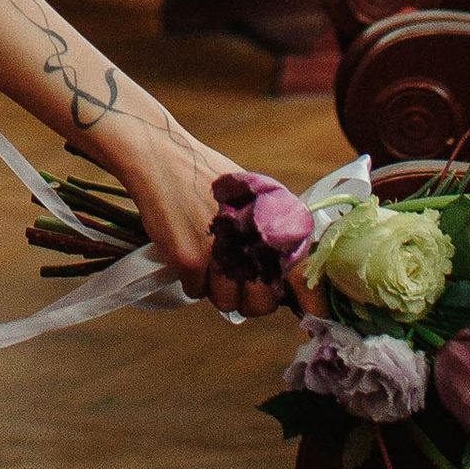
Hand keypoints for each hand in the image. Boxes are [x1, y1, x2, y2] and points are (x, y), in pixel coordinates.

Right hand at [101, 112, 284, 317]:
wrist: (161, 160)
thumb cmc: (205, 176)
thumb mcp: (252, 195)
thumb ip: (269, 230)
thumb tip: (278, 267)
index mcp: (274, 227)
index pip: (299, 278)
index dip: (307, 300)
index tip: (303, 309)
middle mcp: (252, 245)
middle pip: (262, 303)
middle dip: (248, 299)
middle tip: (235, 282)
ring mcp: (221, 255)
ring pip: (225, 302)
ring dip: (215, 288)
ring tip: (206, 259)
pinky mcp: (189, 261)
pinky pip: (195, 291)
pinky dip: (189, 279)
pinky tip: (184, 251)